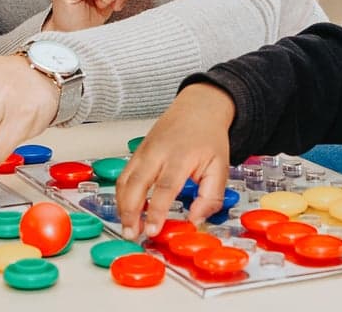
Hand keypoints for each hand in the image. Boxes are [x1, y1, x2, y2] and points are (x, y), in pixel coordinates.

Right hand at [114, 83, 234, 240]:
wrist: (198, 108)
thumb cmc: (208, 136)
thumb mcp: (220, 167)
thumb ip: (210, 197)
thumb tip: (195, 220)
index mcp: (180, 156)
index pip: (165, 187)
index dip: (156, 211)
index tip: (153, 230)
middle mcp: (157, 153)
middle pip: (136, 184)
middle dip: (130, 212)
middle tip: (132, 233)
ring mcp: (143, 151)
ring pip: (124, 180)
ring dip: (122, 206)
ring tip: (128, 227)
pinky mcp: (136, 153)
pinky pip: (123, 176)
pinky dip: (121, 195)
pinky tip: (127, 210)